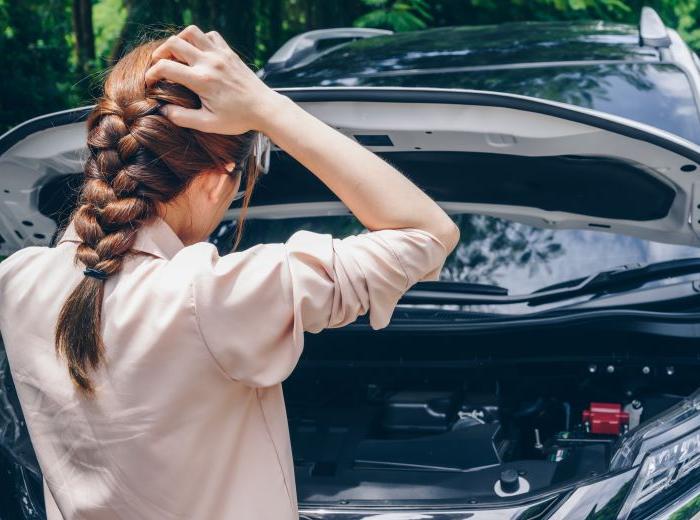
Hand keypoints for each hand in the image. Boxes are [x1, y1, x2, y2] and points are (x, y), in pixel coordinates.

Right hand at [146, 25, 284, 133]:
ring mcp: (220, 54)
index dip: (151, 73)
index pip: (166, 67)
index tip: (149, 82)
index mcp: (202, 80)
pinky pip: (210, 35)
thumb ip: (182, 118)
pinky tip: (198, 53)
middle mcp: (210, 63)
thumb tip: (162, 110)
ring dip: (179, 40)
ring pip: (192, 32)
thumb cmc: (238, 119)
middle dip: (160, 53)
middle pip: (174, 43)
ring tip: (176, 55)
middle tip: (158, 65)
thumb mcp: (208, 124)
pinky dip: (200, 39)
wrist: (264, 108)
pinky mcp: (229, 53)